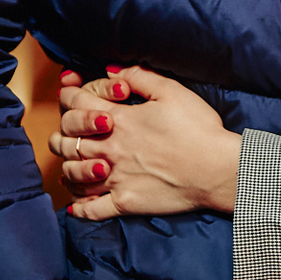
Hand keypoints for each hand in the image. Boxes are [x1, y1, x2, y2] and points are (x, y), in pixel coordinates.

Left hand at [49, 65, 242, 219]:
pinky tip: (77, 204)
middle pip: (65, 139)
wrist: (217, 169)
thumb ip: (138, 77)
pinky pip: (91, 210)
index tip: (70, 92)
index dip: (68, 93)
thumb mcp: (172, 91)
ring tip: (75, 163)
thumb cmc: (199, 129)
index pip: (75, 102)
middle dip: (63, 131)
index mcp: (119, 119)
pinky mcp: (125, 202)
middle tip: (71, 130)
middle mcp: (109, 148)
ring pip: (71, 174)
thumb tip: (111, 70)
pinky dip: (79, 208)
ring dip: (68, 166)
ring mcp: (114, 178)